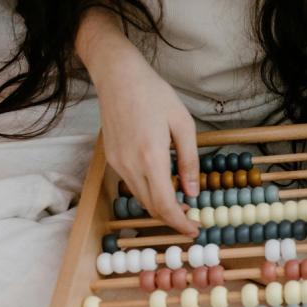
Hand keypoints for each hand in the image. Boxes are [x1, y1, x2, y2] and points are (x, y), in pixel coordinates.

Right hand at [80, 17, 199, 235]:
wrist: (118, 76)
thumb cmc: (155, 94)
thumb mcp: (183, 124)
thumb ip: (189, 161)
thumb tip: (192, 192)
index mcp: (151, 158)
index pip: (165, 205)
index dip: (180, 223)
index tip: (195, 230)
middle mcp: (130, 165)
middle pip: (151, 207)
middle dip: (172, 219)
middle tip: (192, 220)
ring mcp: (118, 164)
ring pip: (141, 199)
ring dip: (160, 207)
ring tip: (181, 205)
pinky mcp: (112, 160)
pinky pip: (132, 186)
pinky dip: (149, 194)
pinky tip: (164, 186)